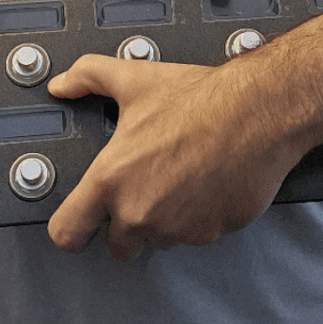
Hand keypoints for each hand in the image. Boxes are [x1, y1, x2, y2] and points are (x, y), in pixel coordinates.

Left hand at [46, 53, 303, 261]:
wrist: (259, 111)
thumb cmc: (202, 99)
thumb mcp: (135, 79)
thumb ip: (88, 77)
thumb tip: (64, 84)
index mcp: (112, 180)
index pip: (67, 233)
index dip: (71, 230)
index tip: (78, 225)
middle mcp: (140, 212)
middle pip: (118, 246)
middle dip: (126, 226)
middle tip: (142, 192)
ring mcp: (177, 228)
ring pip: (160, 239)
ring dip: (164, 220)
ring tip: (178, 179)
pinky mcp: (211, 233)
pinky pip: (196, 235)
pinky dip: (198, 217)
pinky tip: (204, 185)